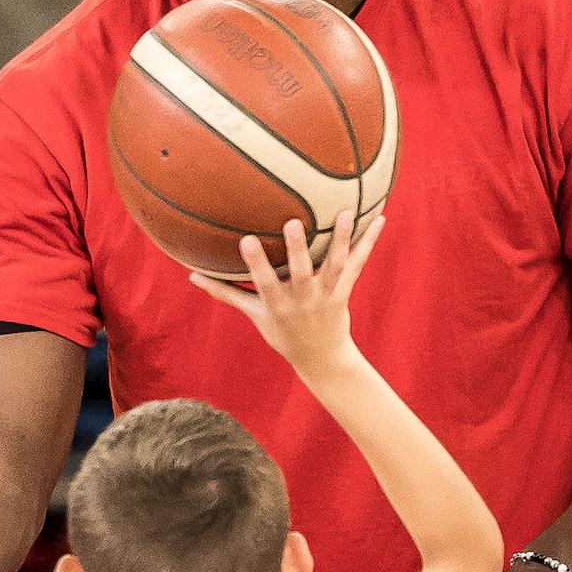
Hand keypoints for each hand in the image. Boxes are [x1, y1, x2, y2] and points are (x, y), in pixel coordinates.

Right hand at [193, 210, 381, 369]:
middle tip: (294, 222)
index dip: (256, 263)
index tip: (246, 240)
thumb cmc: (283, 333)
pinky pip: (358, 265)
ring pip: (334, 265)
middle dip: (298, 249)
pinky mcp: (344, 291)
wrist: (321, 358)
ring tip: (346, 213)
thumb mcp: (253, 315)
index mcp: (278, 305)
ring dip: (341, 239)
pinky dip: (368, 242)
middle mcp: (303, 300)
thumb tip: (191, 275)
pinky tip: (380, 219)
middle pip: (301, 273)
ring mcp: (326, 295)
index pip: (264, 283)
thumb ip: (225, 293)